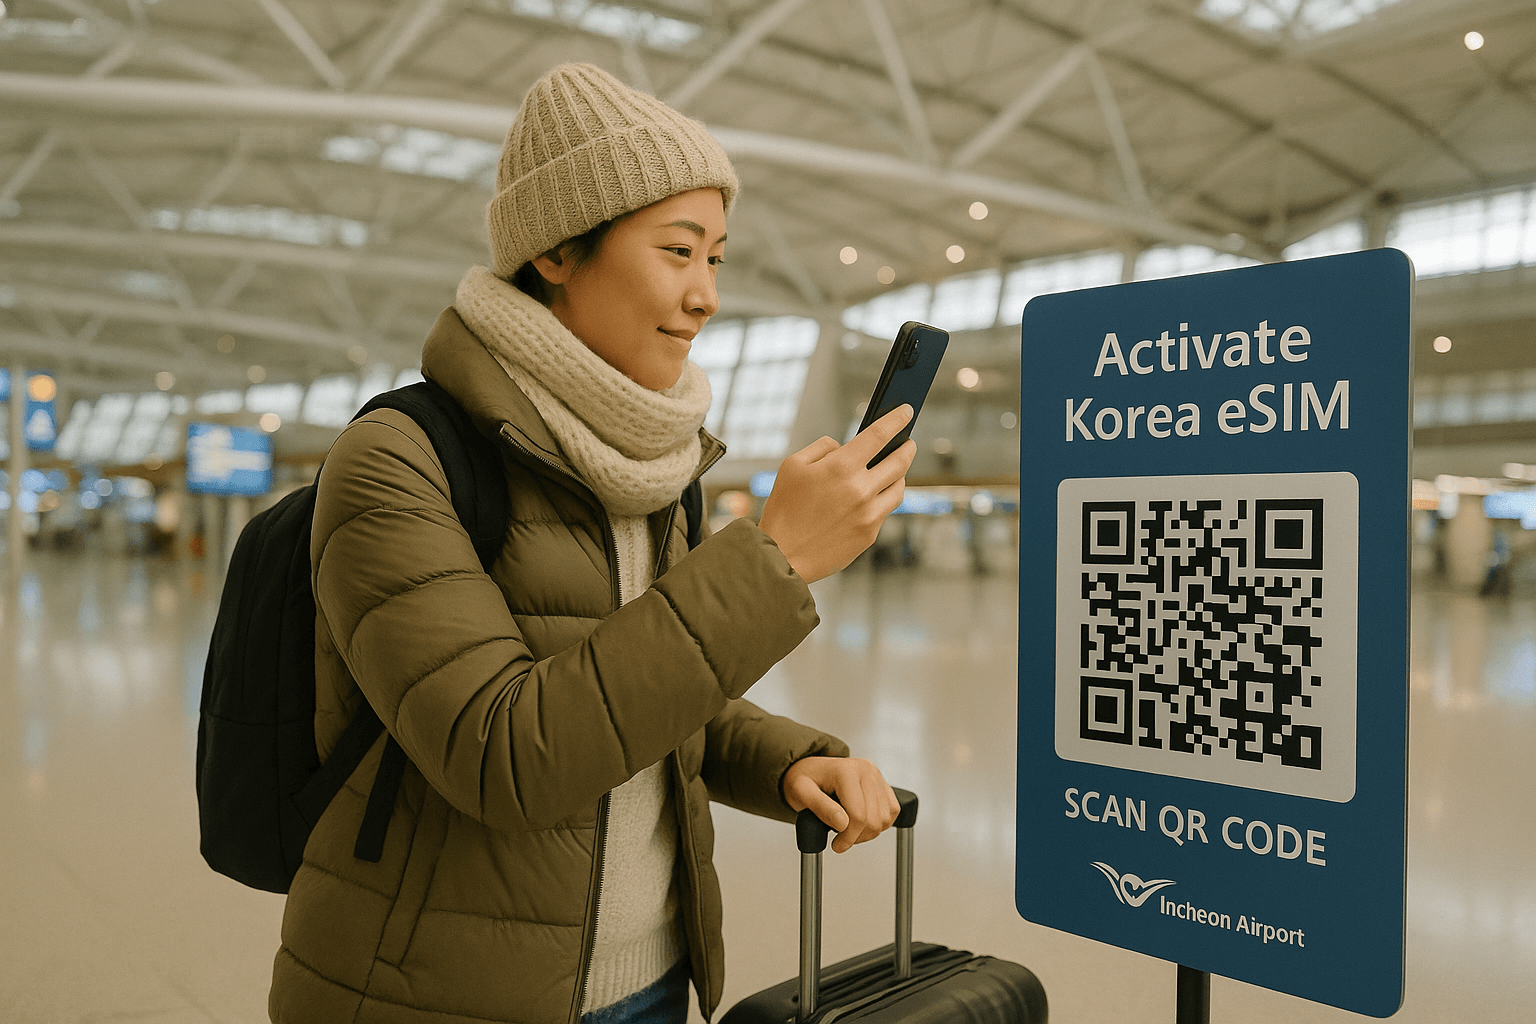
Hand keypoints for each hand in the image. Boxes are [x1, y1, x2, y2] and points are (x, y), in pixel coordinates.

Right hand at [757, 406, 916, 584]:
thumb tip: (845, 447)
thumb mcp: (792, 466)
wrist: (782, 556)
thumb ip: (822, 448)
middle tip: (909, 442)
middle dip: (908, 447)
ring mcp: (869, 514)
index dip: (896, 420)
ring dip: (900, 475)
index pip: (879, 434)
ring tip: (894, 470)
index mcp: (840, 467)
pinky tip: (876, 495)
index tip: (907, 411)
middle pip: (899, 461)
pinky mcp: (870, 534)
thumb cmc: (783, 509)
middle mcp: (860, 489)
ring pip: (899, 488)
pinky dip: (884, 498)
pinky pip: (885, 510)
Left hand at [782, 756, 900, 853]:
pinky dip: (880, 824)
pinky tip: (862, 822)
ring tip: (848, 828)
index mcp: (846, 771)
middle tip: (840, 838)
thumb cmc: (804, 780)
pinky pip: (893, 812)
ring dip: (868, 832)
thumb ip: (820, 807)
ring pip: (885, 819)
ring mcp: (877, 776)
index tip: (836, 845)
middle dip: (857, 837)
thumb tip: (842, 823)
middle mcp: (866, 770)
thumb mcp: (801, 793)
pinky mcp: (883, 784)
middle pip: (874, 820)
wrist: (810, 771)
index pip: (858, 815)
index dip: (848, 837)